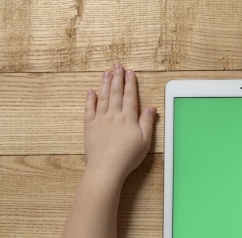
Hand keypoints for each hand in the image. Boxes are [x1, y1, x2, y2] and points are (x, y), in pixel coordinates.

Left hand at [84, 63, 155, 182]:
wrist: (107, 167)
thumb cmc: (128, 156)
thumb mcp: (145, 141)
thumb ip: (147, 122)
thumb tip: (151, 108)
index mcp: (129, 118)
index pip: (130, 96)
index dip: (130, 83)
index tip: (130, 72)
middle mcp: (114, 115)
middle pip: (116, 92)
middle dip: (118, 78)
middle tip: (118, 65)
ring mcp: (100, 120)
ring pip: (103, 97)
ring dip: (105, 83)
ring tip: (106, 72)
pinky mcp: (90, 127)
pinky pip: (89, 109)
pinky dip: (90, 99)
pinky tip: (91, 91)